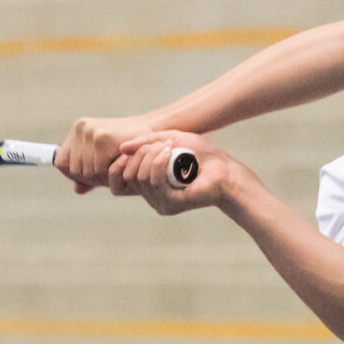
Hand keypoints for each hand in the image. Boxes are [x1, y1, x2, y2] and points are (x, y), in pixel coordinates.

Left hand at [57, 115, 160, 191]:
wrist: (153, 134)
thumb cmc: (129, 150)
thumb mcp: (105, 162)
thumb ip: (90, 175)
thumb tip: (77, 190)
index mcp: (77, 130)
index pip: (60, 162)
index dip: (74, 174)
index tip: (92, 175)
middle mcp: (80, 128)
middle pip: (74, 170)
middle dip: (92, 177)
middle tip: (111, 170)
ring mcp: (90, 131)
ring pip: (86, 172)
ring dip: (102, 176)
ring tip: (117, 165)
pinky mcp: (101, 137)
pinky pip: (98, 170)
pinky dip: (110, 173)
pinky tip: (122, 162)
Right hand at [106, 132, 234, 215]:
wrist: (225, 171)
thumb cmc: (201, 156)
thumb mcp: (171, 139)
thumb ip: (146, 142)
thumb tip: (121, 149)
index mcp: (148, 184)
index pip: (118, 180)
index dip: (118, 163)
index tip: (132, 148)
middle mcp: (151, 196)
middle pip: (127, 176)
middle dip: (139, 155)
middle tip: (160, 144)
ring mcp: (160, 202)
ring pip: (140, 178)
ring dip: (151, 156)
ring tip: (168, 147)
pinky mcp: (171, 204)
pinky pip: (155, 183)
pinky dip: (159, 164)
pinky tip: (170, 153)